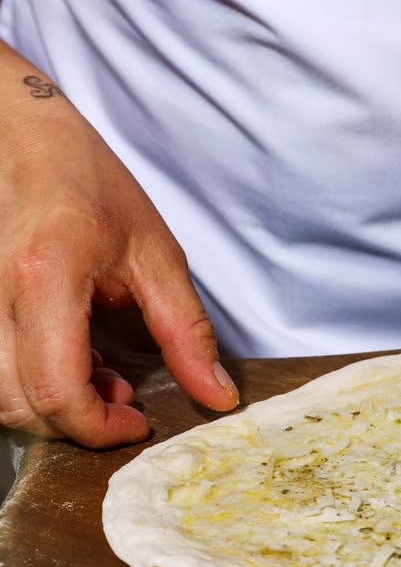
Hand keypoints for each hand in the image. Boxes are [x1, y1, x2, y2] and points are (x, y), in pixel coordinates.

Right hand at [0, 52, 237, 447]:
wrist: (25, 139)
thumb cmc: (92, 187)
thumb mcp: (158, 257)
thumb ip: (187, 334)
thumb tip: (216, 398)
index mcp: (44, 278)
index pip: (57, 390)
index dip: (99, 427)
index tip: (137, 422)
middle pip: (19, 404)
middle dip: (77, 421)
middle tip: (123, 397)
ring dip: (53, 405)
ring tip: (98, 373)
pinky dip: (32, 383)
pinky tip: (71, 357)